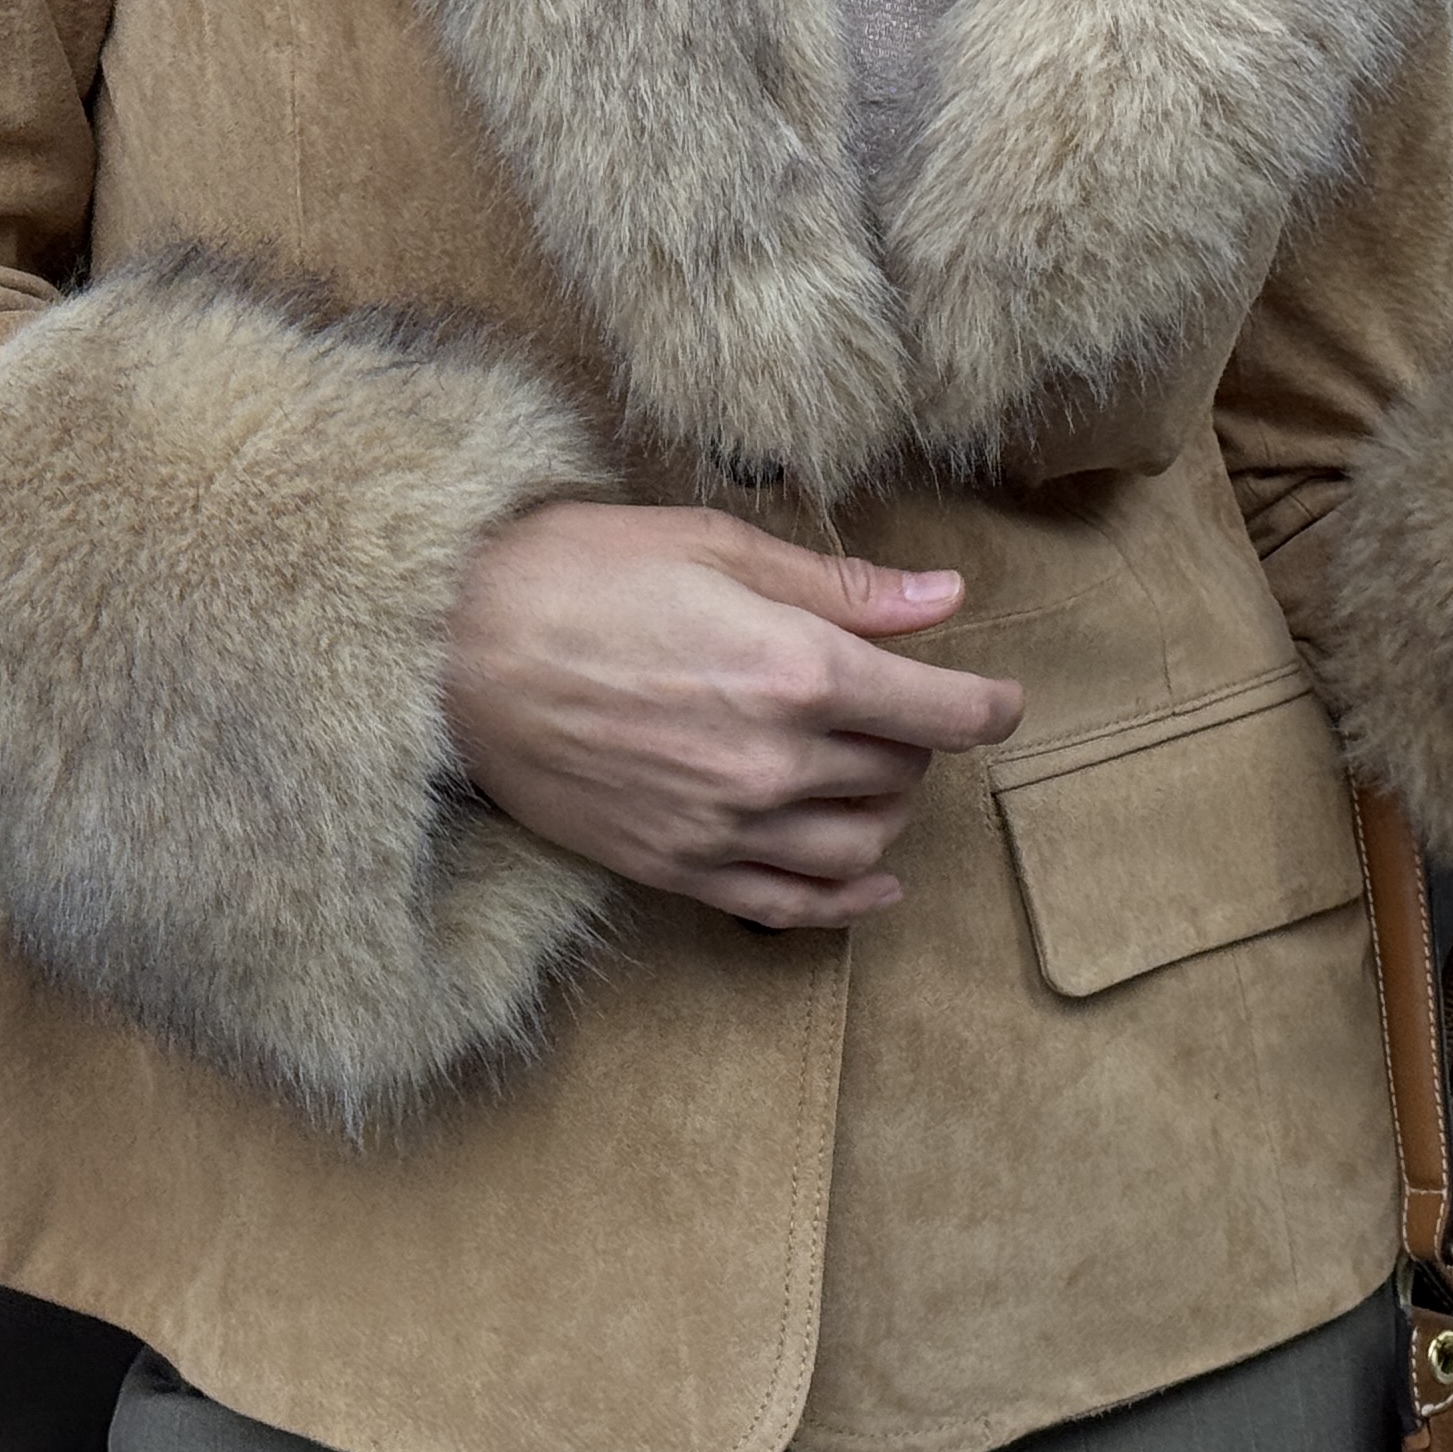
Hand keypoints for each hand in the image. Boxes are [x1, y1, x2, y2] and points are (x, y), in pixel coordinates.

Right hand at [444, 503, 1024, 928]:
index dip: (990, 708)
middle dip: (917, 741)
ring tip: (870, 778)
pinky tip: (871, 883)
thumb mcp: (715, 546)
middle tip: (893, 708)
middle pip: (901, 773)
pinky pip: (791, 905)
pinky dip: (847, 901)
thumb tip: (944, 601)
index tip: (1001, 702)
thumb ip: (841, 588)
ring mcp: (724, 824)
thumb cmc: (578, 573)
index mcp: (795, 669)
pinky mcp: (676, 867)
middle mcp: (773, 760)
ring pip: (859, 845)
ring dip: (886, 814)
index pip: (943, 713)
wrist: (451, 649)